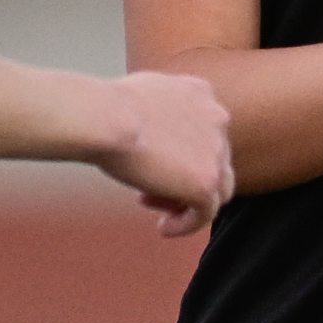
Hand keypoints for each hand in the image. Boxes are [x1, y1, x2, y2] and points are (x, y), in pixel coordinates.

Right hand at [97, 67, 233, 238]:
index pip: (204, 132)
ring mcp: (216, 151)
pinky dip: (186, 224)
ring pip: (216, 189)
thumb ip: (160, 109)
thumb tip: (149, 127)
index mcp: (201, 93)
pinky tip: (163, 228)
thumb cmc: (106, 107)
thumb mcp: (141, 95)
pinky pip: (206, 213)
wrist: (105, 118)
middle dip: (183, 177)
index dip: (181, 153)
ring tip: (155, 209)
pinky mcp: (206, 181)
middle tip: (149, 190)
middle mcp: (217, 118)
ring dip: (186, 202)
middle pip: (213, 161)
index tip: (152, 163)